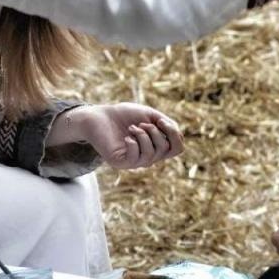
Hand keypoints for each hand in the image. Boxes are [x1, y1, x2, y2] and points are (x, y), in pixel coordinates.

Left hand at [61, 103, 183, 170]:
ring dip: (143, 136)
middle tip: (141, 123)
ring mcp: (135, 161)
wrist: (100, 116)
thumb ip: (167, 125)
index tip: (161, 120)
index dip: (174, 133)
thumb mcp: (151, 115)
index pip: (177, 148)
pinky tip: (126, 137)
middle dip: (156, 132)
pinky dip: (133, 143)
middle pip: (166, 149)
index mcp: (156, 145)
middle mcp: (148, 156)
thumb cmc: (125, 115)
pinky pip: (136, 158)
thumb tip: (178, 135)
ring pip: (152, 154)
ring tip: (132, 128)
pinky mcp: (121, 163)